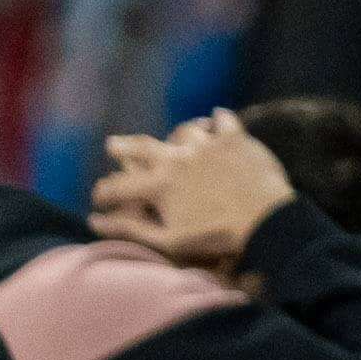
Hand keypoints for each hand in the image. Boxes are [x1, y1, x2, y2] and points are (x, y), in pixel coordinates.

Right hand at [89, 110, 295, 268]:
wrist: (266, 220)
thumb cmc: (215, 236)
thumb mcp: (167, 240)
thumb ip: (130, 228)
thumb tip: (94, 221)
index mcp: (159, 184)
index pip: (119, 186)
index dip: (103, 193)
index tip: (98, 198)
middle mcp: (178, 157)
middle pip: (142, 146)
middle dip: (123, 147)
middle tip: (112, 145)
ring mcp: (208, 144)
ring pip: (182, 131)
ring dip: (174, 135)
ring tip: (172, 136)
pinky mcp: (235, 140)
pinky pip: (224, 121)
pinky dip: (218, 120)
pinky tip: (215, 119)